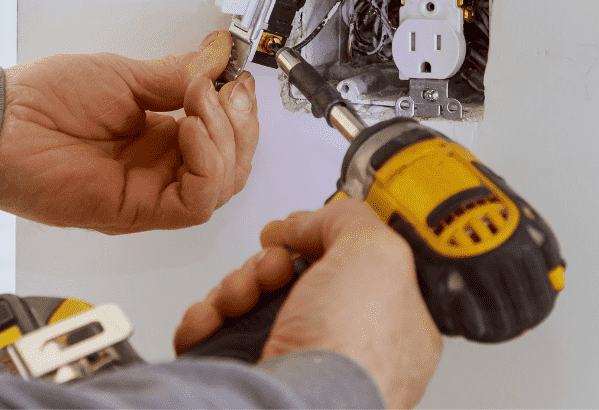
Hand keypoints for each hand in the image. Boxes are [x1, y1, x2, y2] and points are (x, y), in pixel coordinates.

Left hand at [0, 30, 257, 233]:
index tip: (238, 79)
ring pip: (223, 185)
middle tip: (227, 90)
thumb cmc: (43, 101)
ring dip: (226, 139)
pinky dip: (207, 164)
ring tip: (199, 103)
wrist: (0, 125)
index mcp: (161, 138)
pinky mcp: (138, 210)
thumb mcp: (125, 76)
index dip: (240, 111)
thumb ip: (179, 73)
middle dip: (242, 124)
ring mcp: (152, 192)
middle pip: (234, 164)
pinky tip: (191, 131)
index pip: (225, 138)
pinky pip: (195, 202)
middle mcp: (162, 169)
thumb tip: (219, 54)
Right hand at [174, 199, 442, 408]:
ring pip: (253, 302)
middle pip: (296, 278)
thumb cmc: (351, 353)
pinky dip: (206, 318)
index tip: (303, 230)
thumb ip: (350, 219)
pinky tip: (213, 317)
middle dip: (271, 261)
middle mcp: (344, 347)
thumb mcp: (376, 252)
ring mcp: (294, 366)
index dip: (323, 241)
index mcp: (392, 323)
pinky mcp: (248, 379)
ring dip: (236, 285)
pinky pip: (216, 334)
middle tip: (273, 268)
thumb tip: (309, 221)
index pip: (355, 265)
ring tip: (240, 296)